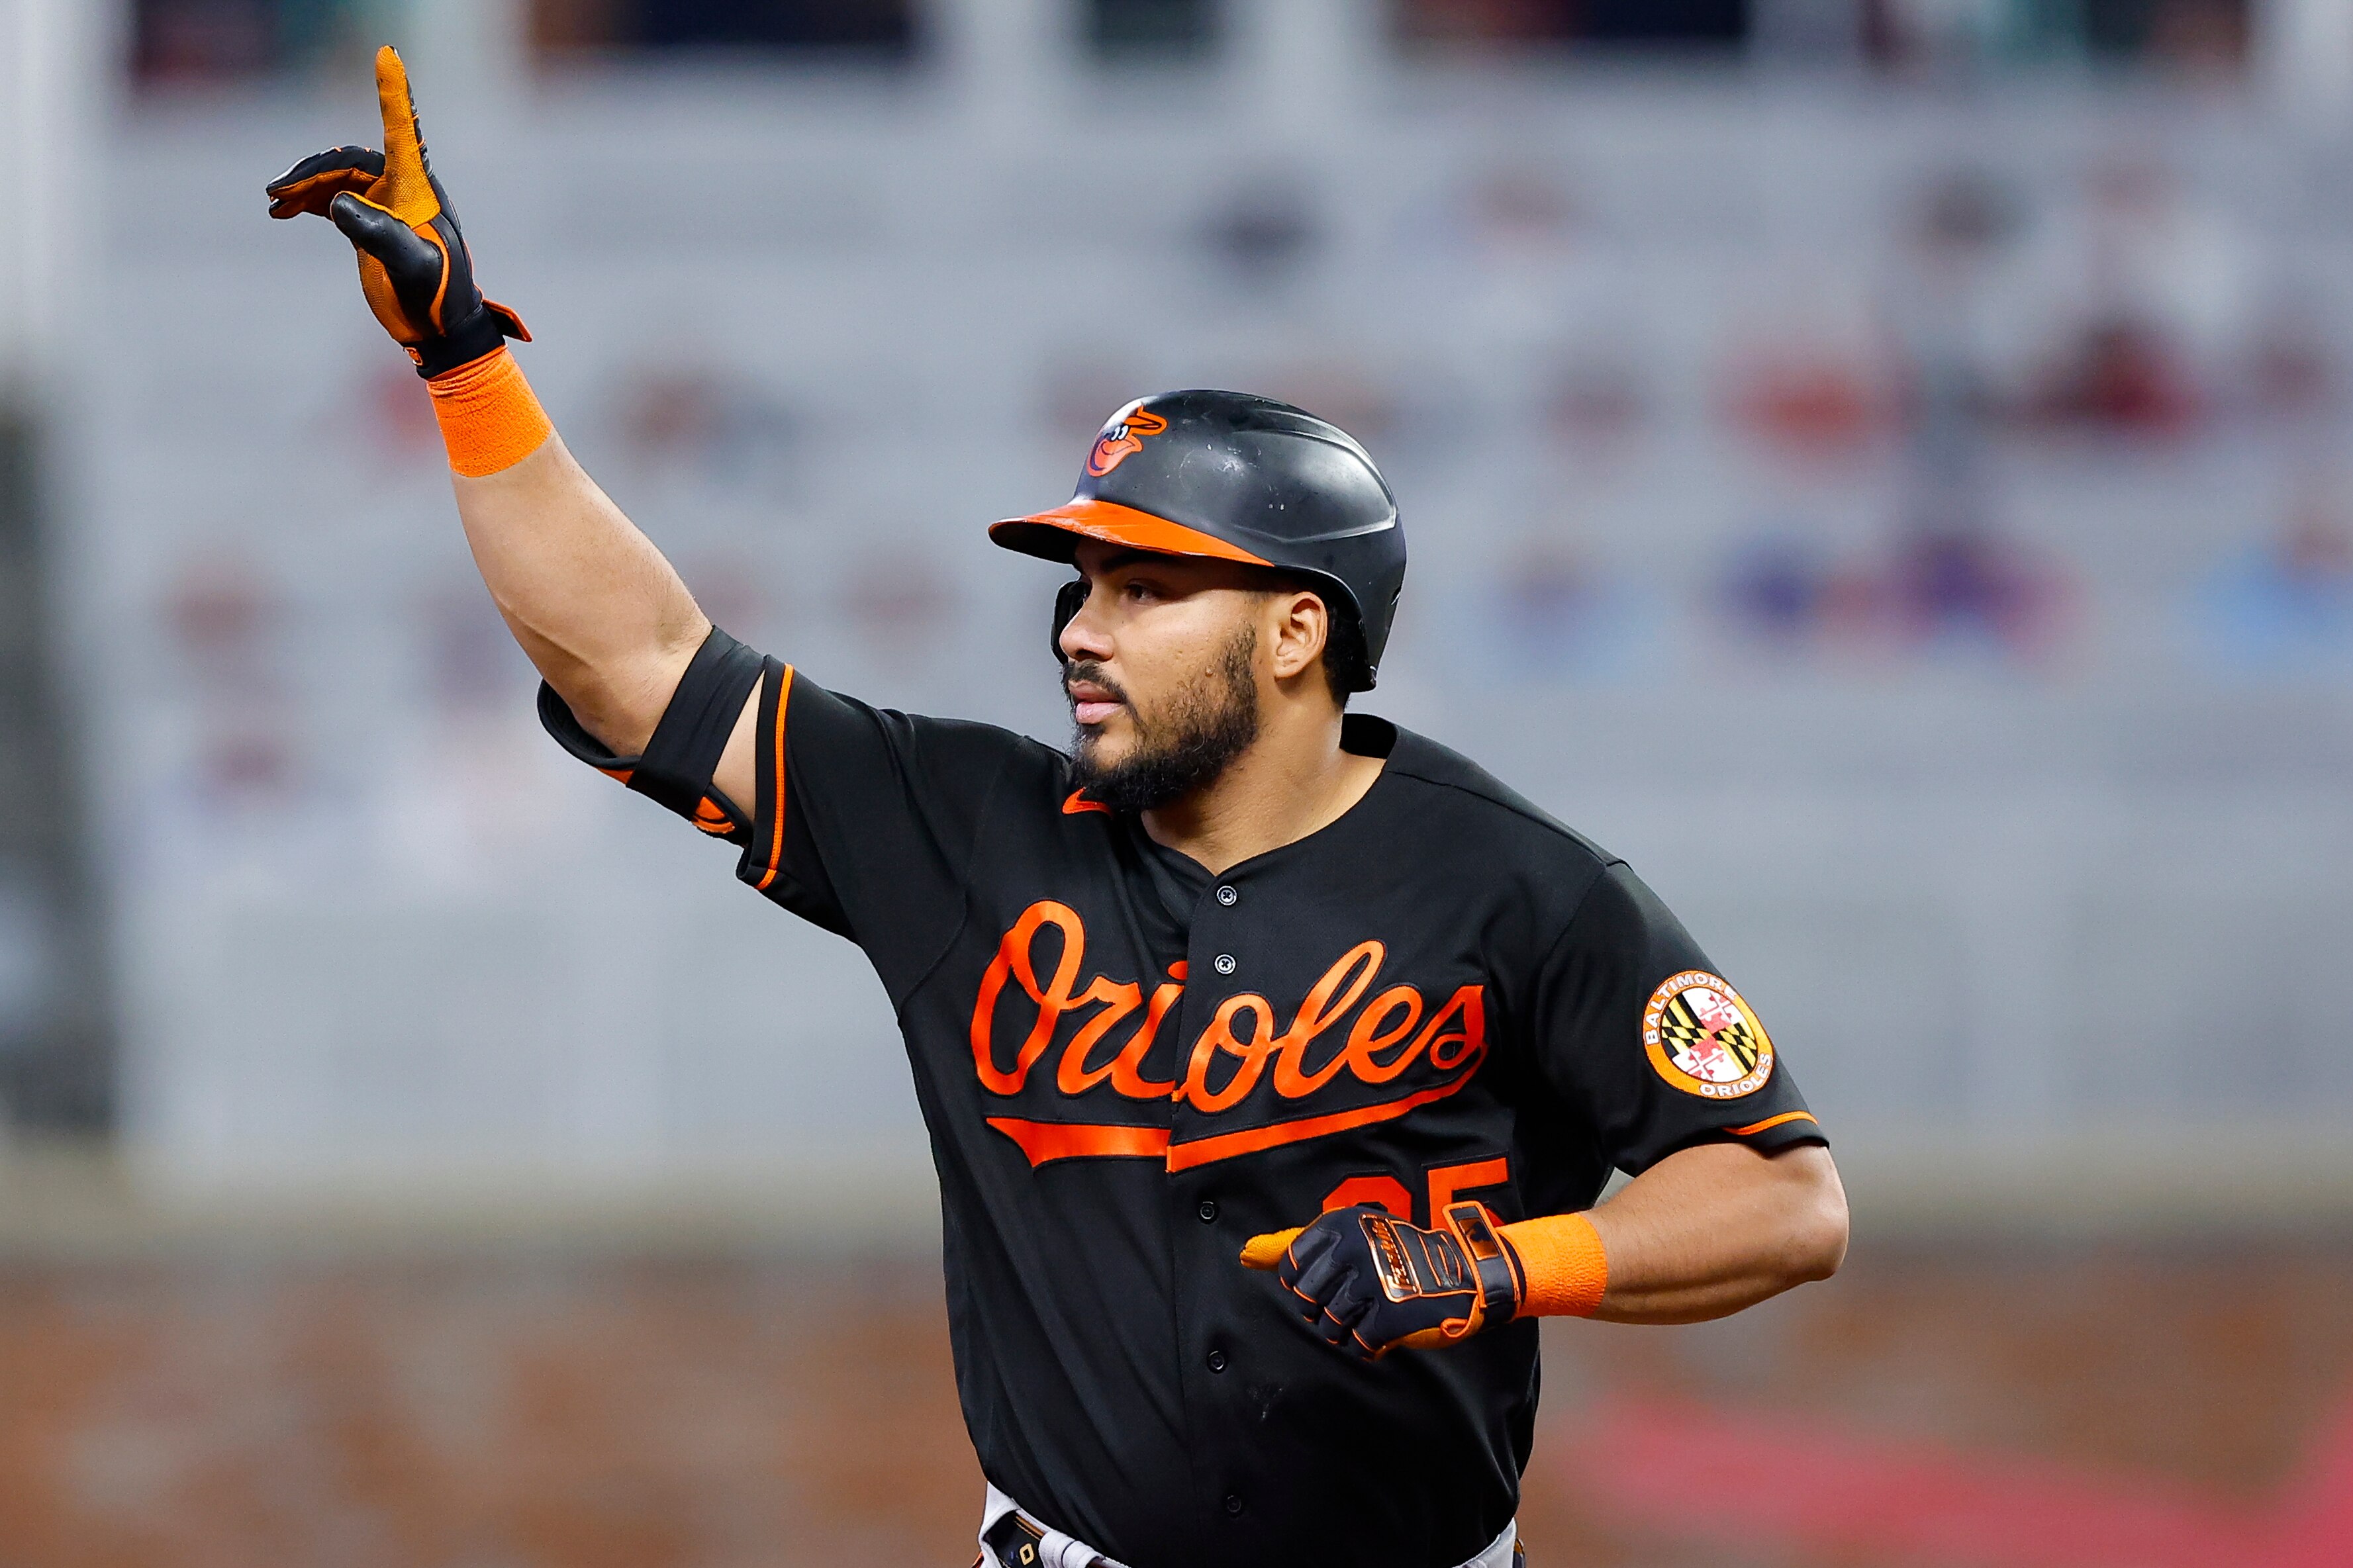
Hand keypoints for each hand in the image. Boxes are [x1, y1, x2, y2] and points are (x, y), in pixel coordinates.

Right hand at [265, 45, 527, 376]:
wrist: (440, 329)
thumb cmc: (434, 296)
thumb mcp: (409, 265)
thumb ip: (376, 233)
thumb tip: (337, 203)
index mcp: (417, 188)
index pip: (403, 130)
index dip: (394, 93)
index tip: (387, 53)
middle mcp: (402, 187)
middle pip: (349, 160)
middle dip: (311, 171)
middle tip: (276, 194)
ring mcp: (385, 203)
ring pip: (336, 178)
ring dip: (303, 187)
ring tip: (273, 204)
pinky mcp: (371, 221)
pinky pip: (334, 197)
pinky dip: (308, 200)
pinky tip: (282, 212)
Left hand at [1241, 1203, 1525, 1360]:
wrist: (1464, 1274)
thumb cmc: (1400, 1257)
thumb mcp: (1351, 1237)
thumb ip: (1298, 1247)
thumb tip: (1247, 1254)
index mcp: (1342, 1223)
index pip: (1291, 1268)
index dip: (1304, 1286)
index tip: (1329, 1284)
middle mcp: (1355, 1246)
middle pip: (1306, 1300)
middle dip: (1322, 1312)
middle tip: (1350, 1304)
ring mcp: (1374, 1280)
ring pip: (1328, 1325)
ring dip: (1345, 1331)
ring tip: (1367, 1318)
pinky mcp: (1392, 1313)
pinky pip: (1358, 1344)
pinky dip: (1367, 1346)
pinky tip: (1382, 1333)